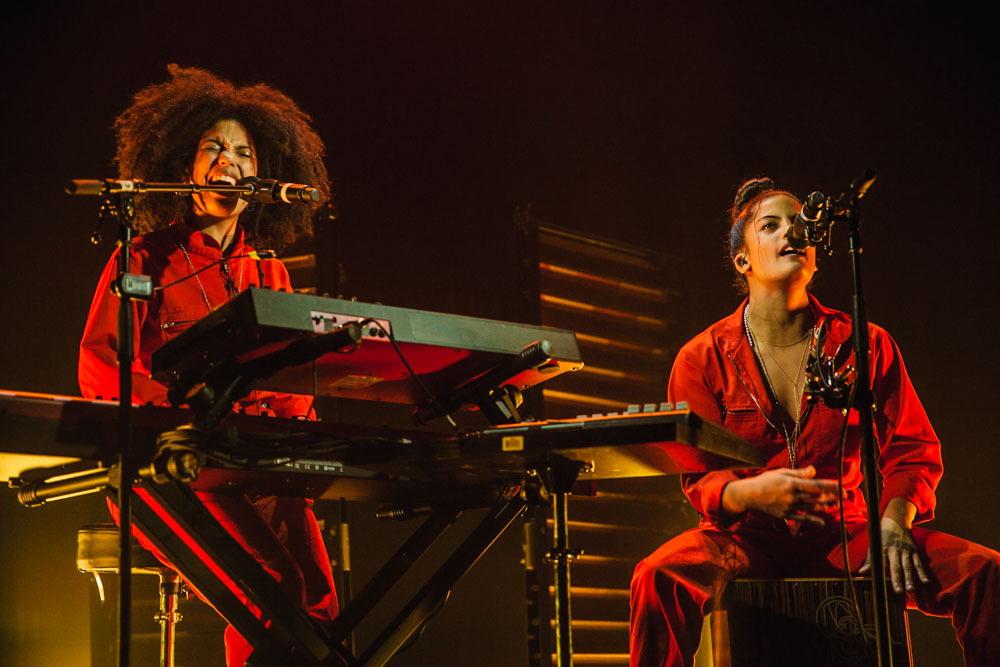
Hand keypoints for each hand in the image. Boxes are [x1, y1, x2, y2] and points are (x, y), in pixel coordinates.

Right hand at [722, 466, 839, 526]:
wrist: (749, 495)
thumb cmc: (765, 481)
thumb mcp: (781, 472)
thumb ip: (799, 473)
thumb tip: (814, 470)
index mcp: (792, 483)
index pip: (816, 484)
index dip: (830, 485)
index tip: (841, 485)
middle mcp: (792, 496)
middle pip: (817, 497)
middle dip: (832, 495)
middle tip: (844, 495)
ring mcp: (790, 506)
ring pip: (812, 507)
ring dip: (825, 505)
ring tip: (836, 503)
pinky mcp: (786, 515)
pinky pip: (802, 519)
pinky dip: (812, 521)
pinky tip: (822, 523)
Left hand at [859, 514, 929, 592]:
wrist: (896, 521)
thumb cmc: (882, 536)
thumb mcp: (874, 545)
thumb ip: (870, 560)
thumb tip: (861, 572)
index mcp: (882, 549)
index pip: (881, 563)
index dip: (881, 573)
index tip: (880, 585)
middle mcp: (894, 550)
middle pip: (896, 566)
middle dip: (897, 579)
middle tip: (898, 591)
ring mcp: (905, 550)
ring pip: (908, 566)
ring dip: (910, 578)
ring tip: (911, 589)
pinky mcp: (913, 550)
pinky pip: (918, 563)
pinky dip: (922, 572)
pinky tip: (925, 581)